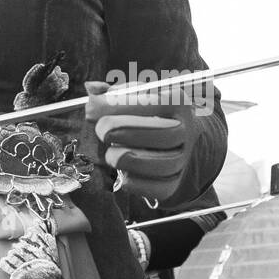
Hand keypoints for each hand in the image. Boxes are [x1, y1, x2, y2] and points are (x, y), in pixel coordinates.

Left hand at [83, 79, 201, 201]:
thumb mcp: (138, 95)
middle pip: (162, 134)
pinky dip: (137, 183)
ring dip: (129, 159)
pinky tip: (122, 174)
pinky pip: (159, 188)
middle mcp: (185, 130)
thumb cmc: (150, 113)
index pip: (152, 102)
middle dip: (125, 132)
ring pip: (162, 164)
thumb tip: (93, 91)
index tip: (93, 107)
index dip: (119, 105)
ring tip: (110, 154)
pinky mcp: (174, 182)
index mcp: (178, 102)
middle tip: (102, 131)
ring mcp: (182, 158)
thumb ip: (115, 92)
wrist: (177, 139)